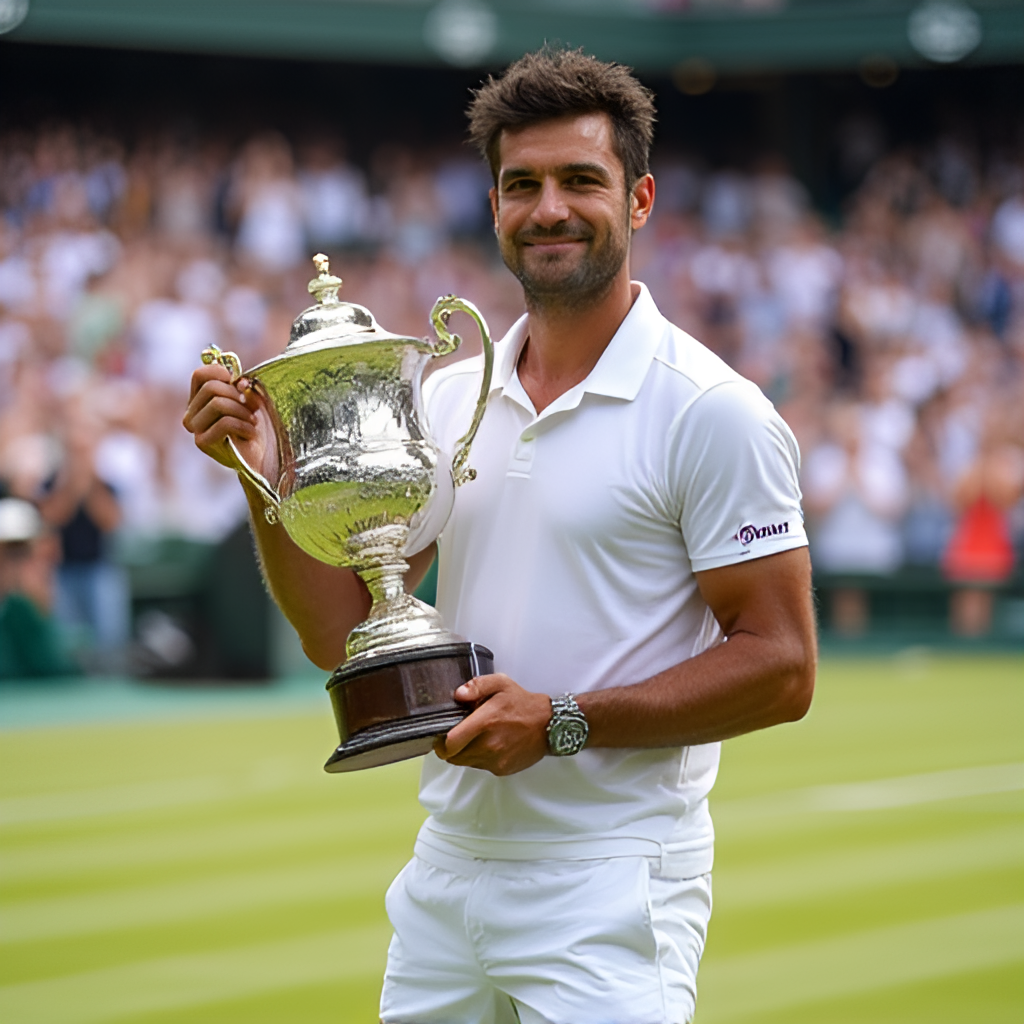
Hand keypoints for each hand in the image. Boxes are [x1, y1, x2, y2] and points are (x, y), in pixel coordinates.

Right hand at [182, 363, 277, 479]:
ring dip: (243, 411)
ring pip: (217, 403)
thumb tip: (240, 381)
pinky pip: (225, 422)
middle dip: (238, 395)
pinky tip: (250, 434)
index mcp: (199, 400)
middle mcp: (192, 413)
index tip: (239, 382)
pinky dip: (244, 426)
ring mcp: (195, 429)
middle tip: (253, 408)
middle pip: (211, 387)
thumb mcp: (252, 400)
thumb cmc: (256, 426)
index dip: (220, 372)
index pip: (199, 375)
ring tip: (253, 422)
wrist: (264, 457)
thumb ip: (244, 386)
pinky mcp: (202, 443)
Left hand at [433, 674, 551, 776]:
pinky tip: (489, 744)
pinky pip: (480, 767)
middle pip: (454, 757)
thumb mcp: (501, 683)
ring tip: (476, 738)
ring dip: (465, 753)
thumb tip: (458, 694)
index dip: (441, 742)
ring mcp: (495, 760)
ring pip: (466, 763)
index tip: (440, 736)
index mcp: (485, 722)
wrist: (549, 725)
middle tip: (458, 735)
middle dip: (451, 748)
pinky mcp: (502, 770)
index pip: (451, 743)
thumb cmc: (523, 704)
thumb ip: (477, 685)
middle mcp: (489, 745)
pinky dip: (479, 758)